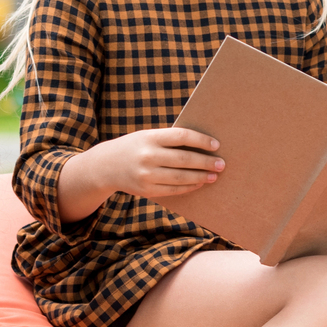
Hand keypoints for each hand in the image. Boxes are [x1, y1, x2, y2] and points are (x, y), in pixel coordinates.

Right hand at [87, 127, 223, 199]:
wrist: (105, 166)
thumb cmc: (134, 147)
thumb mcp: (147, 136)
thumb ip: (169, 140)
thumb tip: (202, 145)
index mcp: (150, 137)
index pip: (182, 136)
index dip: (201, 140)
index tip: (216, 144)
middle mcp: (147, 156)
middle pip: (184, 159)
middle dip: (206, 162)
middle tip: (221, 164)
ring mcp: (146, 175)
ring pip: (181, 177)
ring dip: (201, 177)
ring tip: (214, 175)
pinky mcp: (146, 190)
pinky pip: (173, 190)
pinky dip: (189, 187)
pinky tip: (199, 183)